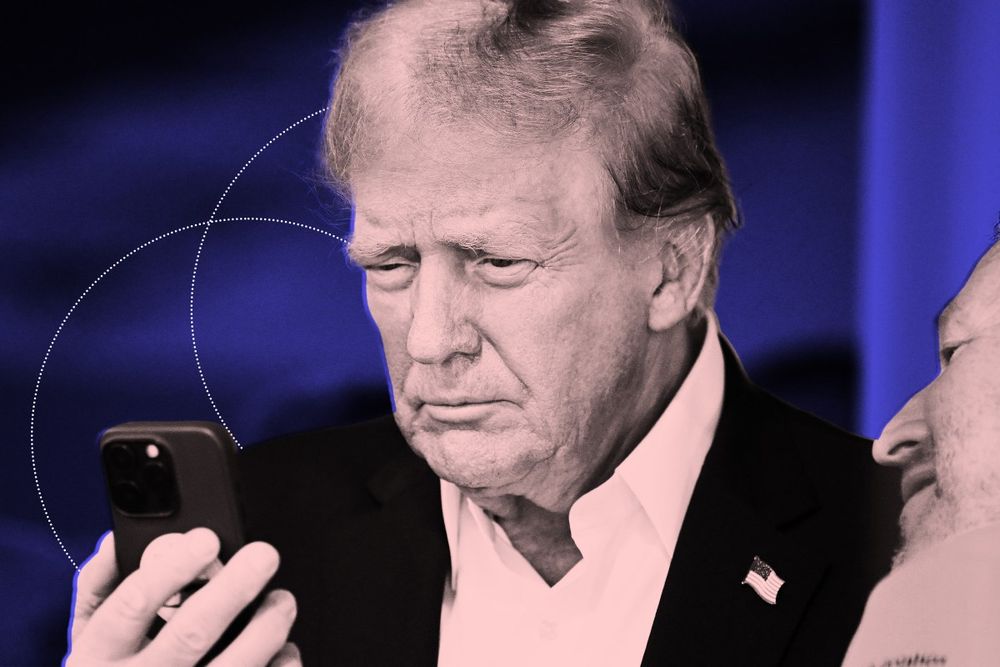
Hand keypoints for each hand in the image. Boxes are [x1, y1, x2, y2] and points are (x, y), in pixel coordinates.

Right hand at [66, 528, 300, 665]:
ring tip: (282, 601)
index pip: (132, 606)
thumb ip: (101, 583)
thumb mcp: (87, 633)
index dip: (171, 570)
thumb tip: (120, 537)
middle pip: (190, 635)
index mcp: (98, 655)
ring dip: (265, 630)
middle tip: (263, 556)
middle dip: (232, 590)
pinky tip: (284, 650)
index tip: (207, 539)